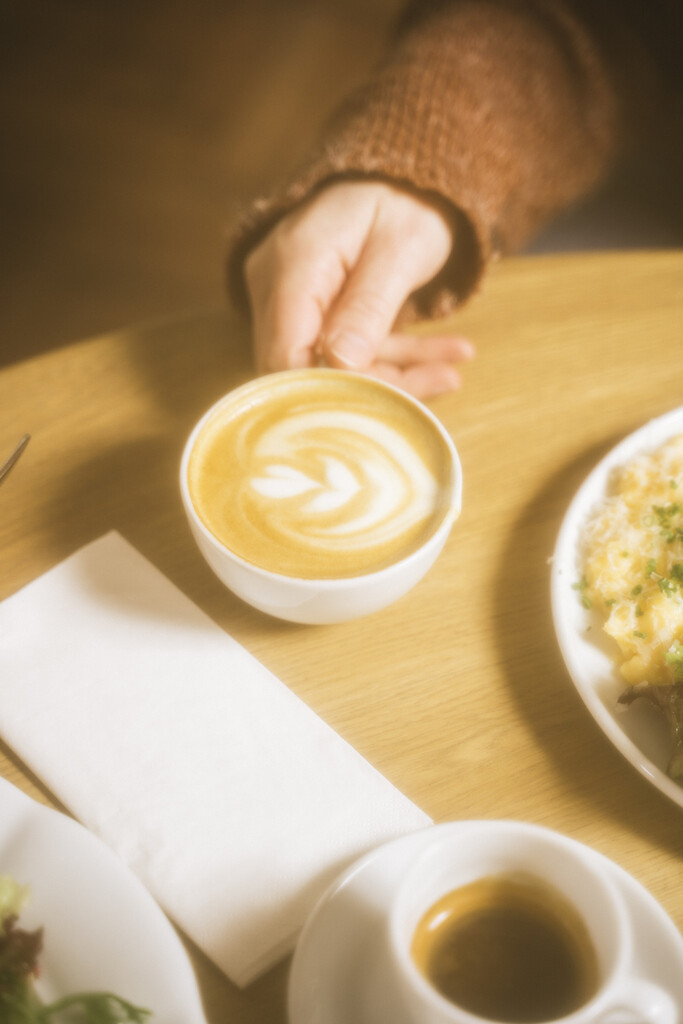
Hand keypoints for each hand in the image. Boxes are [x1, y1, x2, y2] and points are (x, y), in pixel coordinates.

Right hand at [244, 181, 473, 398]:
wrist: (403, 171)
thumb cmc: (404, 198)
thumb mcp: (400, 249)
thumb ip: (369, 306)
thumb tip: (341, 363)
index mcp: (293, 265)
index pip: (289, 356)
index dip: (332, 390)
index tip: (391, 399)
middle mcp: (275, 284)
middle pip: (306, 367)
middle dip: (375, 385)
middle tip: (442, 382)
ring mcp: (288, 297)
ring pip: (329, 364)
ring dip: (394, 374)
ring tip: (453, 370)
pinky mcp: (309, 309)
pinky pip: (341, 350)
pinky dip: (391, 358)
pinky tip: (440, 360)